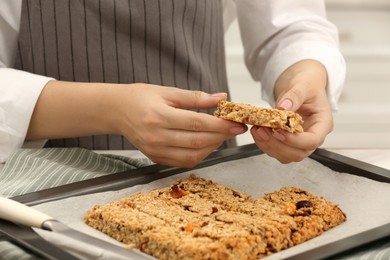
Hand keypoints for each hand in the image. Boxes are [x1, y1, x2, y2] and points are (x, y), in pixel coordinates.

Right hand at [116, 84, 247, 167]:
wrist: (117, 111)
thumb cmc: (140, 97)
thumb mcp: (168, 91)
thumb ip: (196, 97)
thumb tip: (221, 97)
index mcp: (159, 116)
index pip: (197, 123)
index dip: (220, 125)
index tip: (237, 123)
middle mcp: (156, 136)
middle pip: (197, 141)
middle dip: (221, 136)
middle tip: (235, 129)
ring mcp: (155, 150)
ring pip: (193, 156)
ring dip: (212, 147)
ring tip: (221, 135)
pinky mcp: (155, 158)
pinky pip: (183, 162)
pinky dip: (199, 154)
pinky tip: (206, 144)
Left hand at [251, 60, 331, 162]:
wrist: (301, 87)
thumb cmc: (307, 86)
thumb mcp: (303, 85)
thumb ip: (294, 96)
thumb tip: (283, 107)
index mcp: (322, 124)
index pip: (313, 140)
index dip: (295, 140)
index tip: (278, 131)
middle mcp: (313, 136)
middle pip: (298, 153)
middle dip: (278, 145)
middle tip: (262, 131)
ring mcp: (300, 142)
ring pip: (286, 155)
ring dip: (269, 146)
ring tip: (257, 130)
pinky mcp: (288, 143)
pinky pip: (277, 150)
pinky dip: (265, 144)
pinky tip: (258, 131)